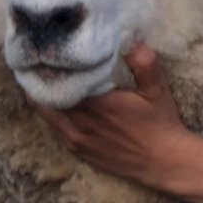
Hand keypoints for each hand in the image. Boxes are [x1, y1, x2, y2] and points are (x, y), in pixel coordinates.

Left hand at [32, 44, 196, 188]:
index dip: (48, 66)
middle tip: (40, 60)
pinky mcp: (78, 150)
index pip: (58, 81)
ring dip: (41, 96)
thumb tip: (131, 40)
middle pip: (45, 96)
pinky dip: (50, 113)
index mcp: (98, 104)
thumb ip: (145, 64)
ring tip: (40, 78)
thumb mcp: (158, 90)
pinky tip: (53, 102)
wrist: (163, 162)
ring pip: (46, 113)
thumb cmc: (160, 123)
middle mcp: (81, 122)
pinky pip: (54, 128)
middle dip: (41, 78)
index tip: (46, 50)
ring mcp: (77, 138)